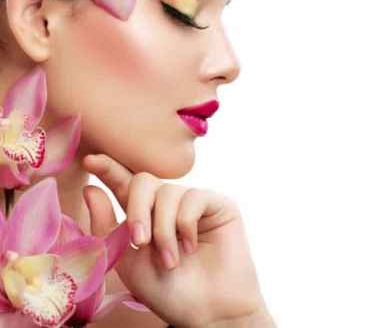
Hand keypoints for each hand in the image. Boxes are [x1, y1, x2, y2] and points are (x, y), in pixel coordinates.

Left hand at [82, 154, 268, 327]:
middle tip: (140, 242)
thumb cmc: (168, 290)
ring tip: (171, 260)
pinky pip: (194, 198)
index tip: (90, 160)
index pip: (125, 183)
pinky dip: (186, 225)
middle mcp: (168, 203)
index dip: (108, 169)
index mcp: (145, 214)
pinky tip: (191, 247)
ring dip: (164, 230)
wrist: (207, 311)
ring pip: (167, 192)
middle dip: (137, 210)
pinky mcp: (218, 204)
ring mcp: (193, 202)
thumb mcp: (128, 260)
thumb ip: (108, 226)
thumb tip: (90, 189)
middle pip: (143, 180)